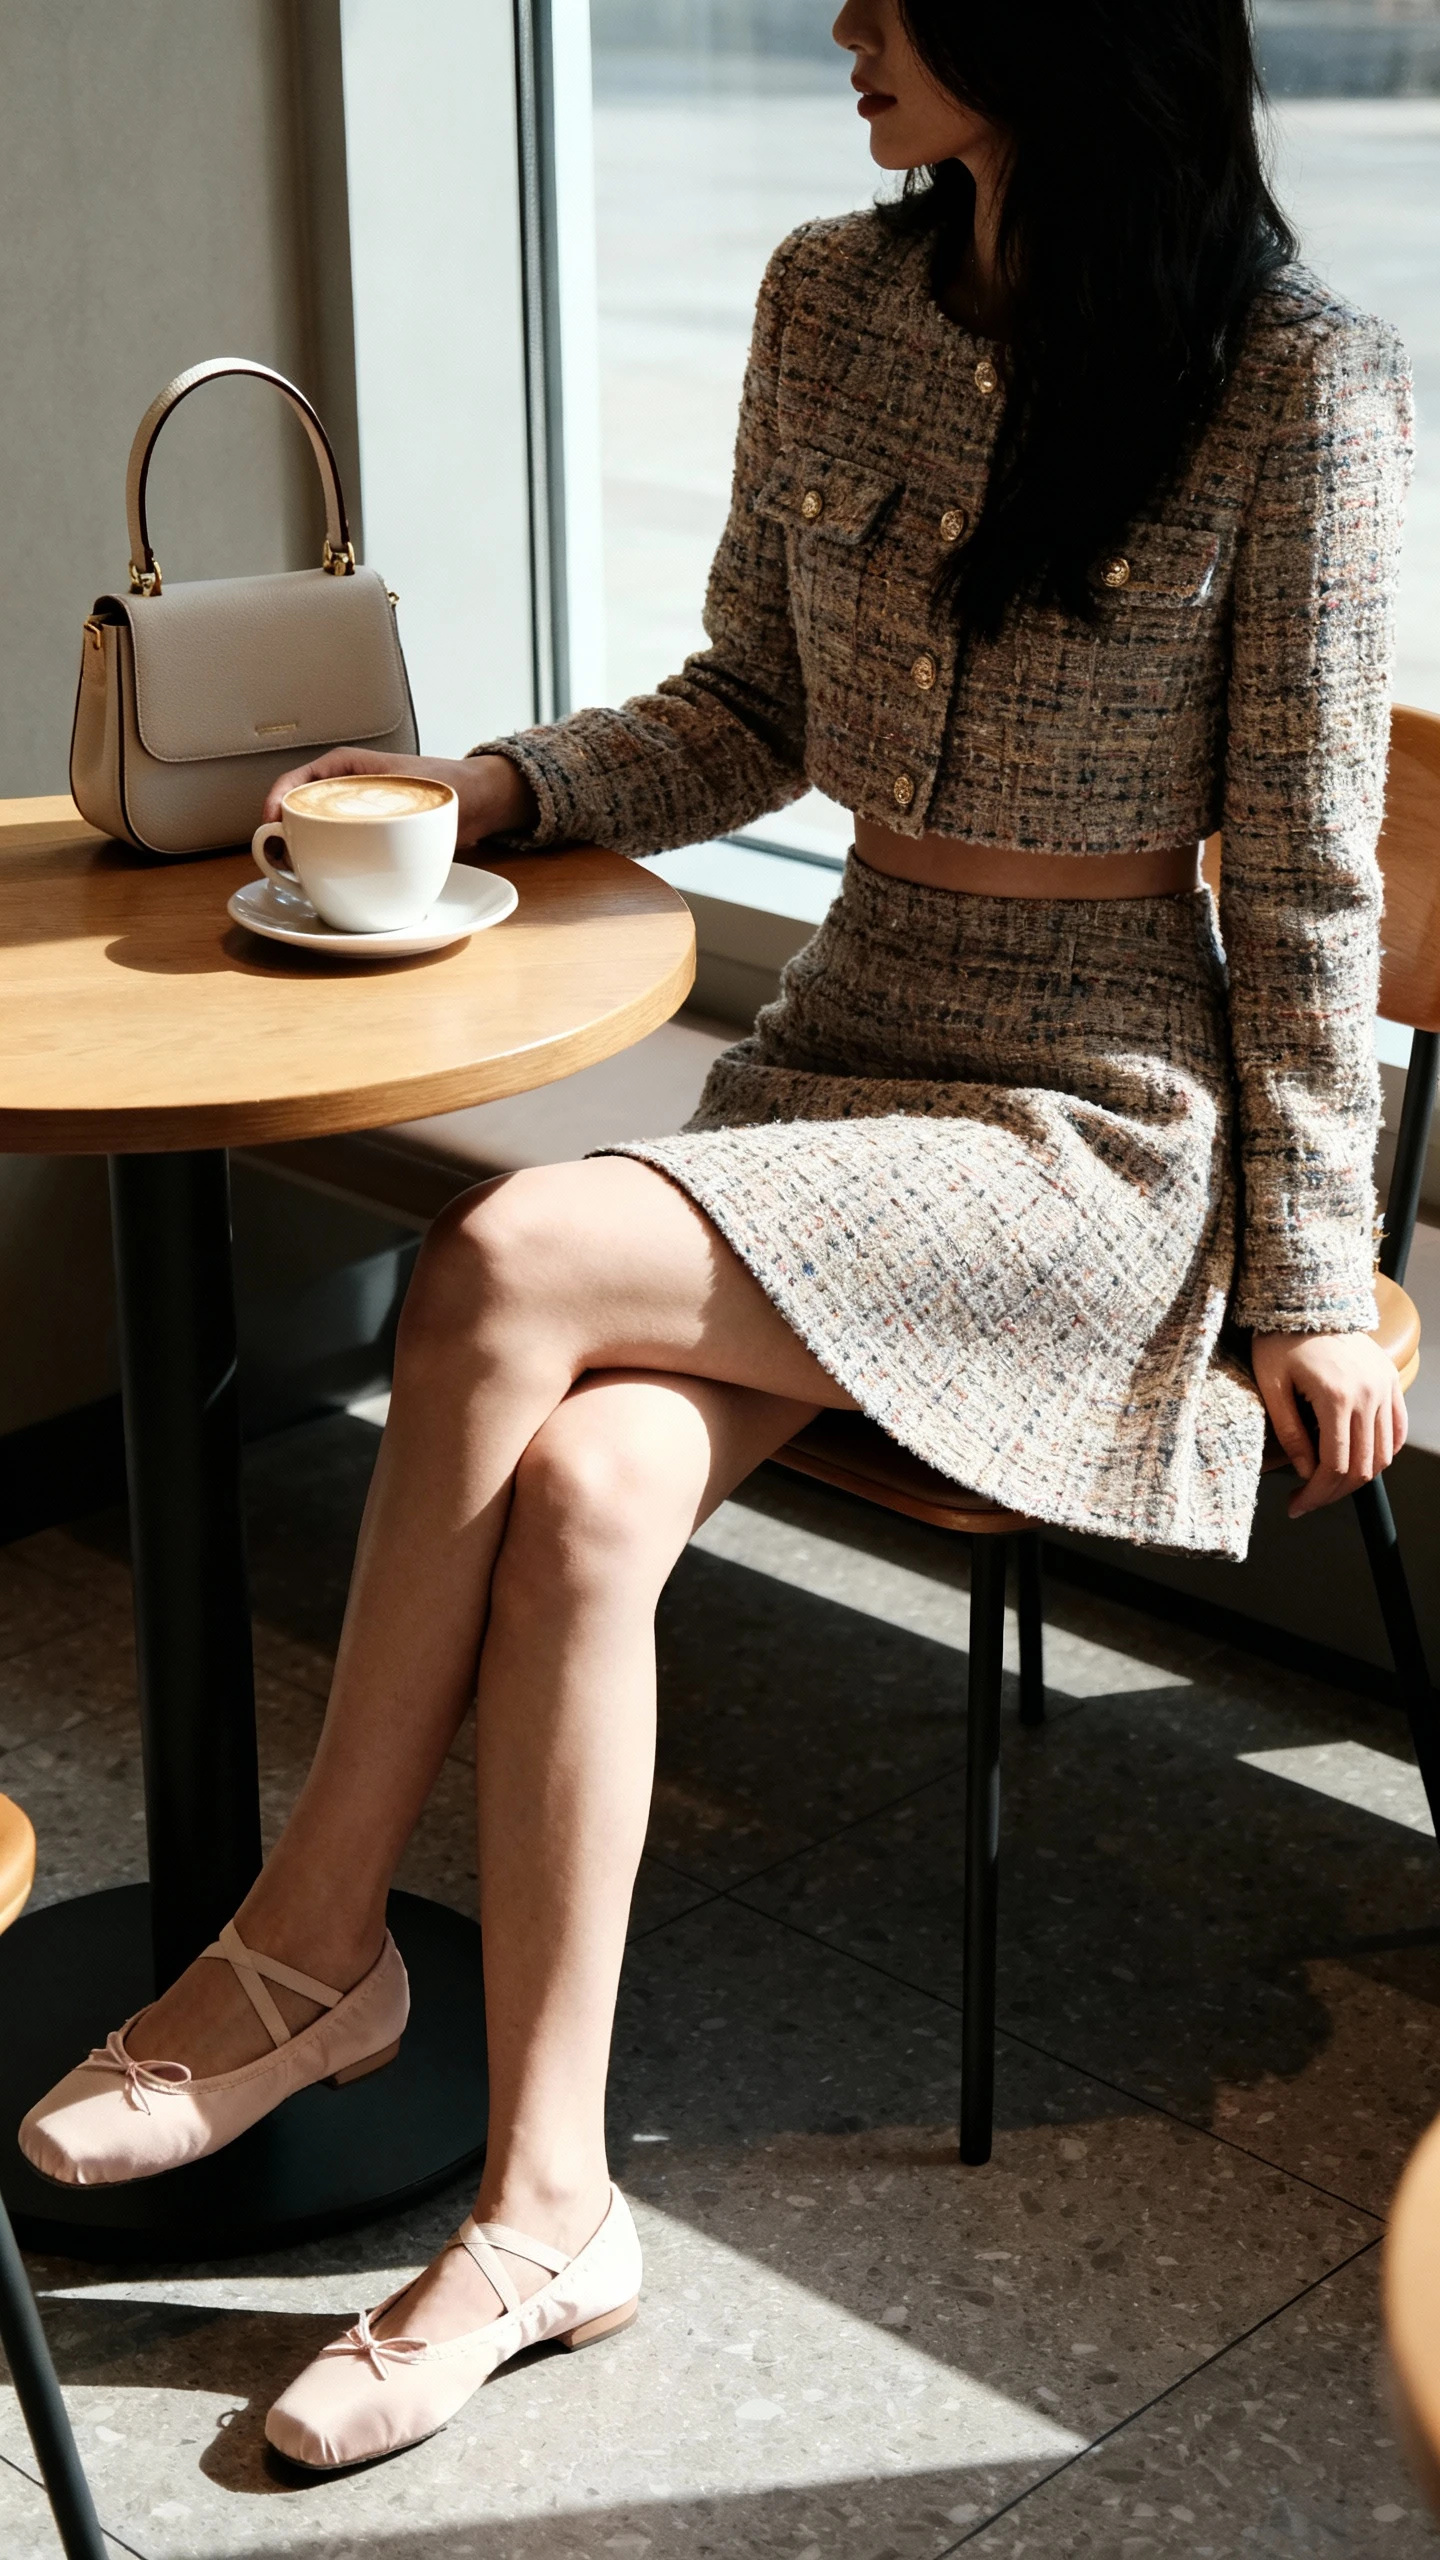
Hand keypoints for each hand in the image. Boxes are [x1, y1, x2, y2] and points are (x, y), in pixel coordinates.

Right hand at [261, 747, 537, 846]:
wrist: (477, 802)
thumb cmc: (447, 783)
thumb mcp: (411, 791)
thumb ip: (386, 806)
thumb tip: (361, 825)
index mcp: (344, 767)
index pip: (296, 780)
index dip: (277, 802)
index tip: (270, 823)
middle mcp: (341, 789)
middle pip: (294, 811)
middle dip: (280, 835)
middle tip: (280, 858)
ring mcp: (348, 814)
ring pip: (308, 833)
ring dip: (297, 853)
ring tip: (294, 871)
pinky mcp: (359, 837)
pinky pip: (330, 850)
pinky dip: (319, 864)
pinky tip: (319, 881)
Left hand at [1251, 1329, 1406, 1517]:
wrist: (1307, 1299)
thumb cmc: (1280, 1339)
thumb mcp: (1271, 1386)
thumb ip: (1289, 1432)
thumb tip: (1307, 1472)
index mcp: (1337, 1398)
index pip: (1335, 1466)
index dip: (1316, 1494)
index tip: (1296, 1506)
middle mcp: (1369, 1395)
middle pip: (1363, 1467)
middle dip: (1334, 1493)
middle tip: (1308, 1500)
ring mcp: (1385, 1388)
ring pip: (1385, 1454)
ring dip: (1360, 1477)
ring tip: (1329, 1483)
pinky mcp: (1390, 1381)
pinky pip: (1397, 1430)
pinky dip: (1384, 1452)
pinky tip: (1359, 1462)